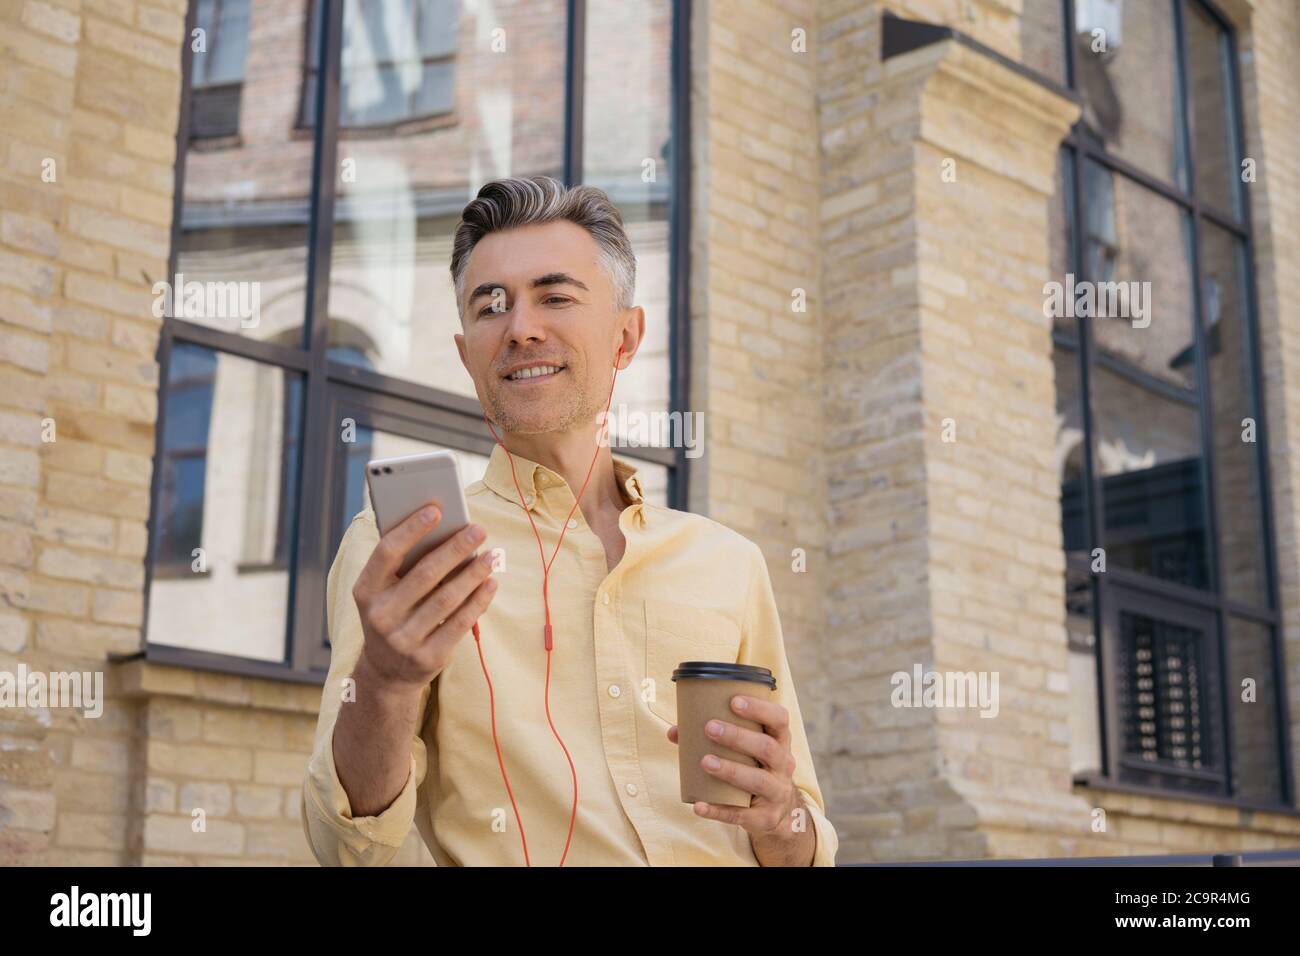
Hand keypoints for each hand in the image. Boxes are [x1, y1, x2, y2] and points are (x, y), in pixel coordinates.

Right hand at [352, 504, 497, 693]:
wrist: (386, 672)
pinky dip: (478, 600)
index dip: (411, 529)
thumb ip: (403, 565)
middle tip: (478, 529)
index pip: (387, 553)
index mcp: (366, 591)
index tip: (436, 510)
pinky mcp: (428, 657)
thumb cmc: (392, 615)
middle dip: (455, 548)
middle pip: (425, 574)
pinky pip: (460, 622)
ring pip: (447, 598)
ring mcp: (403, 639)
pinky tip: (491, 582)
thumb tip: (443, 528)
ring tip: (492, 555)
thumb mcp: (384, 593)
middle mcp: (380, 615)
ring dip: (474, 573)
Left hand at [666, 694, 801, 840]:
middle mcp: (783, 765)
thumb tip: (675, 731)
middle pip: (767, 748)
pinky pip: (741, 815)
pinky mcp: (765, 818)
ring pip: (758, 780)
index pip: (779, 719)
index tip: (734, 701)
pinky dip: (718, 810)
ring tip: (705, 761)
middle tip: (709, 727)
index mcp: (780, 741)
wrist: (776, 811)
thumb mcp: (746, 750)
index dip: (760, 709)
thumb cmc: (753, 767)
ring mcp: (777, 792)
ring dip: (731, 770)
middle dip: (738, 737)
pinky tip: (699, 805)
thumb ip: (715, 736)